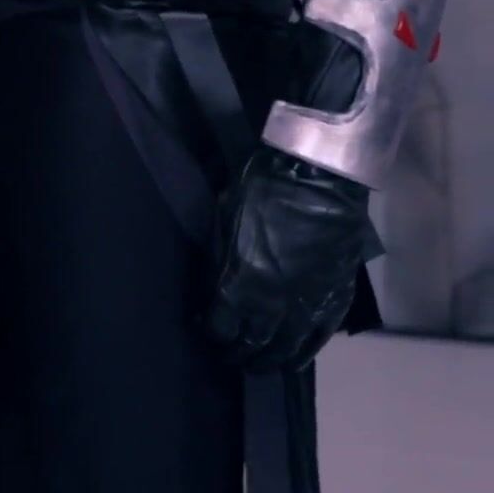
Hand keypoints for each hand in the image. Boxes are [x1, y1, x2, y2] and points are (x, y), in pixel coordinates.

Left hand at [206, 147, 370, 371]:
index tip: (207, 331)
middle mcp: (271, 304)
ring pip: (284, 349)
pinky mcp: (335, 300)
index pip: (219, 327)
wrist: (318, 178)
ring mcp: (306, 305)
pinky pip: (317, 340)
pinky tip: (291, 362)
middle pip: (250, 344)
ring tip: (257, 365)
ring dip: (267, 361)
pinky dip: (302, 355)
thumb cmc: (260, 192)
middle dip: (236, 354)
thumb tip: (210, 294)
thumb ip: (217, 266)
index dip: (211, 333)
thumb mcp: (222, 225)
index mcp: (237, 284)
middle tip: (229, 357)